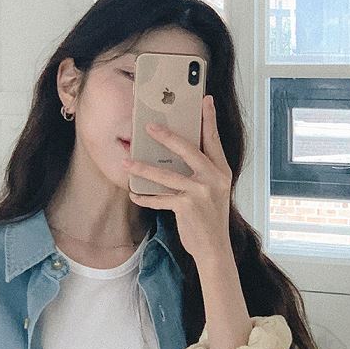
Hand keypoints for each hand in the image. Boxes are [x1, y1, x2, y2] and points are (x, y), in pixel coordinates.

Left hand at [123, 93, 232, 263]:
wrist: (214, 248)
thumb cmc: (210, 219)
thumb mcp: (214, 191)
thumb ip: (203, 172)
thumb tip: (180, 155)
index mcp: (222, 171)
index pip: (213, 140)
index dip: (209, 119)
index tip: (205, 100)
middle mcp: (213, 179)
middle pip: (187, 149)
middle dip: (166, 136)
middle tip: (149, 126)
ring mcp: (200, 192)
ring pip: (166, 175)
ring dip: (143, 169)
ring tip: (127, 163)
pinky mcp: (187, 207)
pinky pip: (160, 198)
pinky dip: (145, 197)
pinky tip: (134, 194)